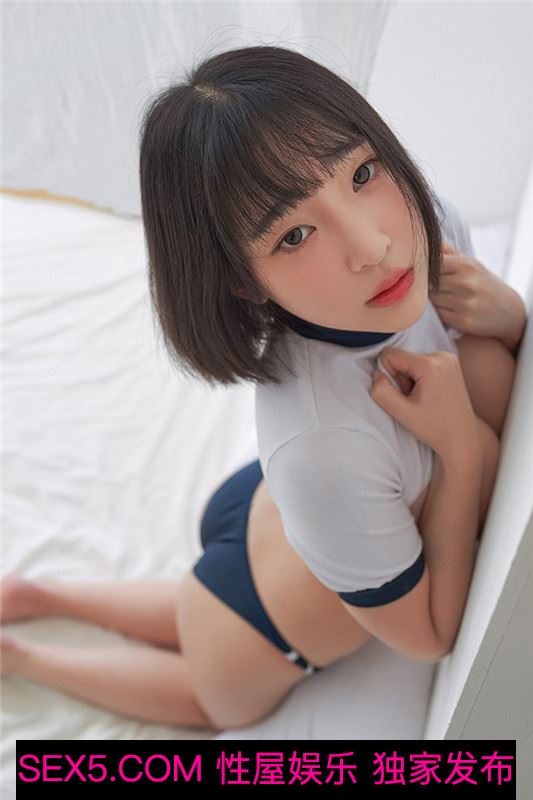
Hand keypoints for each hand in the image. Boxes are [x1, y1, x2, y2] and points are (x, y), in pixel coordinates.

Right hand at [370, 347, 479, 461]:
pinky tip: (431, 394)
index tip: (404, 395)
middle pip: (402, 358)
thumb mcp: (402, 413)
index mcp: (429, 364)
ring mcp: (449, 358)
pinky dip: (421, 378)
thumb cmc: (434, 427)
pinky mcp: (450, 362)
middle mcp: (442, 355)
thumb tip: (376, 373)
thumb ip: (382, 391)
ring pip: (411, 361)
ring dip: (411, 380)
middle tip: (416, 400)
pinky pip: (422, 363)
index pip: (390, 355)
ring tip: (424, 399)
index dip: (389, 376)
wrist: (462, 435)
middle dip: (402, 379)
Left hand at [429, 242, 526, 351]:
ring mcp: (465, 303)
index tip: (432, 273)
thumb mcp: (471, 264)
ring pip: (432, 299)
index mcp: (466, 265)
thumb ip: (448, 252)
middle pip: (429, 283)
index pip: (431, 264)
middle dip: (431, 286)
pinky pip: (439, 314)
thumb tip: (428, 241)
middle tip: (443, 288)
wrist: (508, 311)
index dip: (428, 269)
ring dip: (436, 300)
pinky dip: (442, 312)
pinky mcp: (462, 320)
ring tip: (449, 298)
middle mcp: (466, 283)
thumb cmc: (483, 284)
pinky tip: (453, 309)